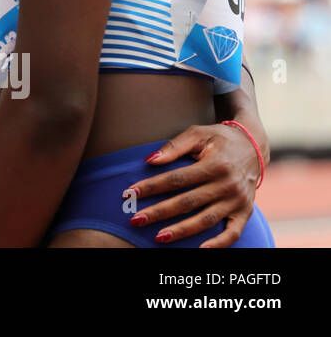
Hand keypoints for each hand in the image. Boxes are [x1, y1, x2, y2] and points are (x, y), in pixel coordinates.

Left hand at [122, 124, 261, 246]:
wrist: (254, 146)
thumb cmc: (219, 138)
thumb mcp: (198, 134)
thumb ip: (174, 146)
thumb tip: (150, 160)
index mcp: (215, 164)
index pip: (177, 179)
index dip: (152, 186)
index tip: (130, 193)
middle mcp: (228, 185)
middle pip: (188, 202)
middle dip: (159, 212)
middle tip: (136, 219)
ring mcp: (238, 201)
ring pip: (206, 220)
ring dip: (181, 231)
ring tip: (158, 237)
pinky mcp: (245, 212)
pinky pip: (233, 233)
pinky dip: (219, 244)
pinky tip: (200, 249)